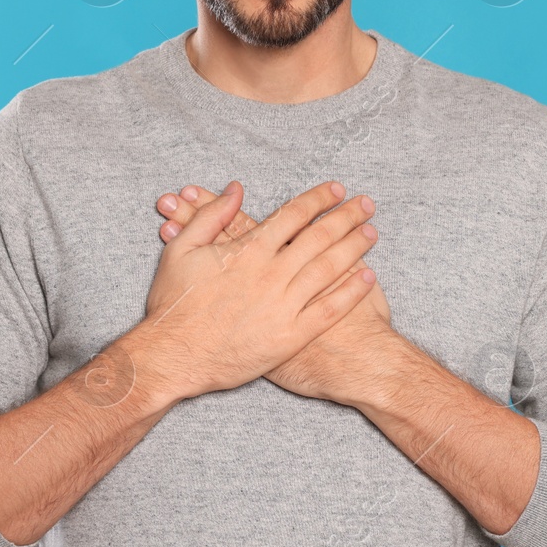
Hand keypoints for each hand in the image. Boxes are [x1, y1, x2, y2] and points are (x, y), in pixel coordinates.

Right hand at [138, 180, 379, 399]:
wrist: (174, 357)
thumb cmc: (174, 304)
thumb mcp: (181, 249)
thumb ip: (211, 215)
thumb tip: (236, 189)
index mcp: (249, 250)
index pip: (293, 214)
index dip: (318, 199)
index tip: (336, 190)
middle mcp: (272, 274)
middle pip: (319, 236)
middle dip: (347, 216)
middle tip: (367, 204)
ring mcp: (283, 306)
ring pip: (329, 268)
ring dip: (354, 247)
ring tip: (372, 232)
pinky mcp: (290, 337)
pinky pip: (329, 311)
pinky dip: (351, 293)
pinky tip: (367, 277)